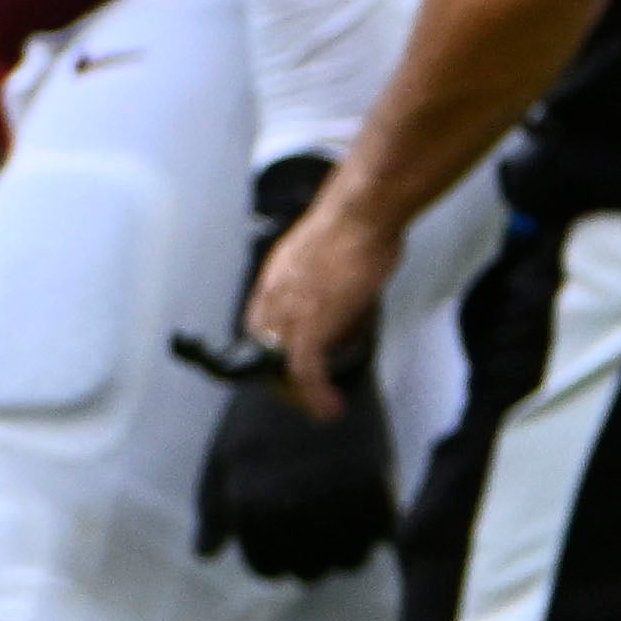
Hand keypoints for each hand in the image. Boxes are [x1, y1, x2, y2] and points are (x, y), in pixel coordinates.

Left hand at [188, 329, 393, 579]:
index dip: (275, 558)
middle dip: (310, 556)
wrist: (318, 361)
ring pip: (348, 562)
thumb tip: (207, 554)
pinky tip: (364, 511)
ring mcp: (334, 498)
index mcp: (250, 503)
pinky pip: (380, 537)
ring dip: (346, 549)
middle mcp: (291, 508)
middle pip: (308, 572)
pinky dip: (375, 532)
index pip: (267, 567)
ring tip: (340, 523)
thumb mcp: (225, 455)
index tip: (284, 540)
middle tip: (315, 529)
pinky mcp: (375, 483)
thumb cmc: (263, 412)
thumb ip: (213, 510)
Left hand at [236, 190, 404, 418]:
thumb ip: (331, 281)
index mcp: (276, 276)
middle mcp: (273, 295)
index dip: (272, 348)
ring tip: (320, 406)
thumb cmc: (358, 221)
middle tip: (306, 393)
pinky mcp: (309, 327)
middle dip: (281, 377)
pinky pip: (304, 373)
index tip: (289, 362)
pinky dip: (315, 396)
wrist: (360, 212)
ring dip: (299, 393)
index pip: (259, 323)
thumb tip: (348, 307)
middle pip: (263, 350)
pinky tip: (329, 408)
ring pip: (280, 367)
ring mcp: (288, 312)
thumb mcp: (334, 253)